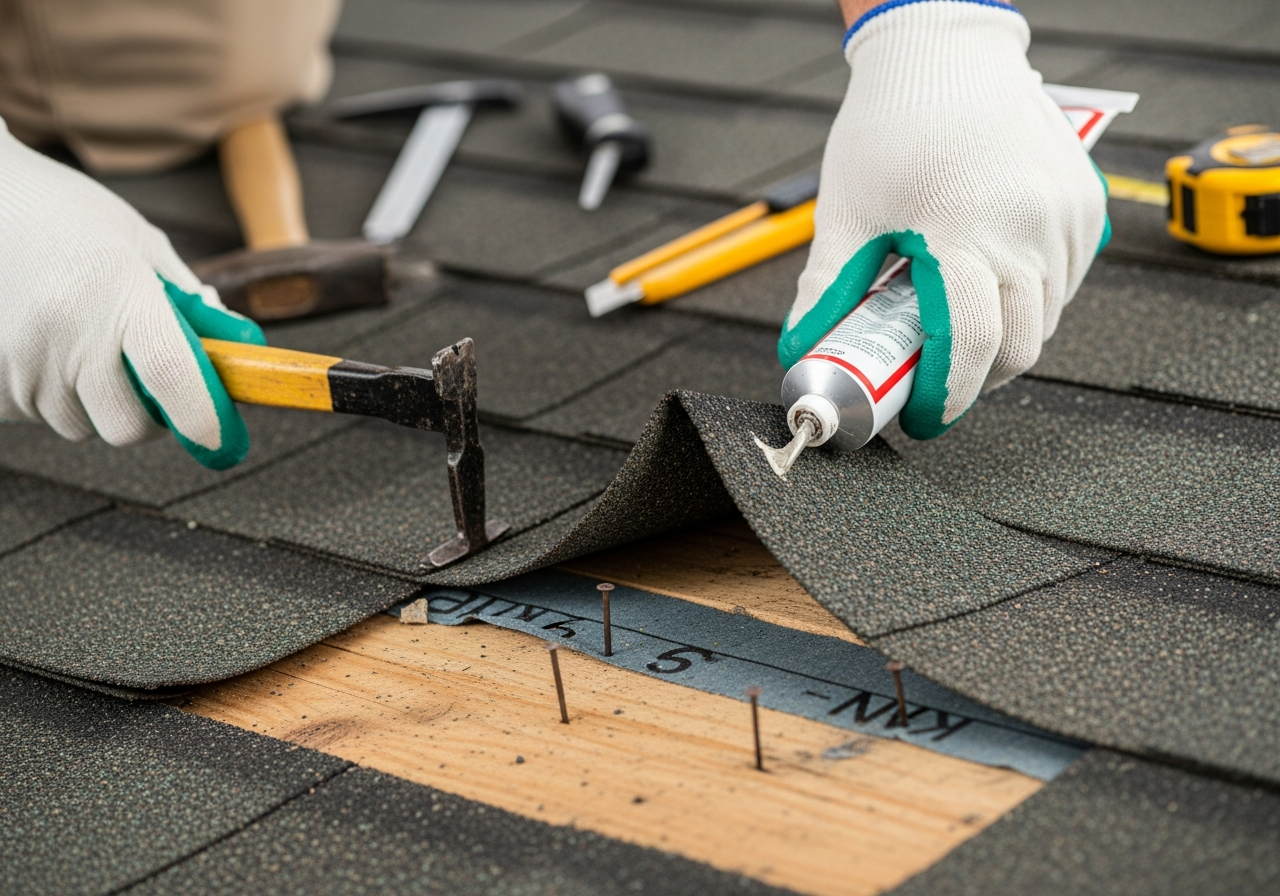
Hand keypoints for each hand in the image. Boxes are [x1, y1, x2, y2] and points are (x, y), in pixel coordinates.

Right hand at [0, 120, 264, 468]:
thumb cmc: (68, 217)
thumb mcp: (143, 244)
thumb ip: (191, 302)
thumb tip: (237, 348)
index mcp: (119, 292)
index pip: (171, 375)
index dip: (204, 418)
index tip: (223, 440)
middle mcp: (68, 332)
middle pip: (127, 426)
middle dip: (150, 416)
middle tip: (148, 379)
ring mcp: (21, 360)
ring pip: (82, 426)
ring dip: (97, 403)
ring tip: (84, 344)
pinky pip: (37, 416)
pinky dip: (53, 396)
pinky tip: (48, 348)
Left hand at [780, 0, 1108, 438]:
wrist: (945, 55)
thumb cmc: (892, 125)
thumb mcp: (847, 211)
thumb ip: (827, 289)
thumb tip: (804, 350)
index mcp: (961, 230)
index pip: (969, 343)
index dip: (945, 395)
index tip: (921, 417)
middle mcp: (1026, 227)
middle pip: (1020, 347)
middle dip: (977, 379)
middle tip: (936, 377)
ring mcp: (1064, 218)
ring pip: (1046, 320)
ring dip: (1004, 340)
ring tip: (957, 319)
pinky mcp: (1085, 208)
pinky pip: (1065, 284)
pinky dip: (1031, 302)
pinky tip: (991, 283)